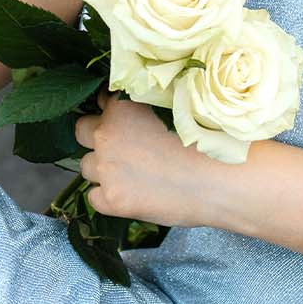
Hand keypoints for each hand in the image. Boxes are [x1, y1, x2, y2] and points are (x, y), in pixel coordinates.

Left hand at [75, 90, 223, 229]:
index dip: (116, 115)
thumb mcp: (172, 109)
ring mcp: (105, 168)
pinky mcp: (110, 199)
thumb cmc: (206, 141)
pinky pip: (94, 197)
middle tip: (125, 149)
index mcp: (121, 106)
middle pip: (82, 131)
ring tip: (134, 175)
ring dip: (103, 169)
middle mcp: (106, 134)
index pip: (102, 104)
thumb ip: (144, 108)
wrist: (220, 180)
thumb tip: (136, 113)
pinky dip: (109, 197)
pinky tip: (134, 195)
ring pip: (86, 166)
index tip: (130, 126)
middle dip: (98, 138)